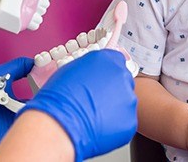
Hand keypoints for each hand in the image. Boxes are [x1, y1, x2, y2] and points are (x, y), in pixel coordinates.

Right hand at [19, 49, 136, 161]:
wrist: (60, 123)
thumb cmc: (59, 97)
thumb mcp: (72, 69)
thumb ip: (90, 69)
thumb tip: (92, 74)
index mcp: (107, 59)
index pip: (116, 61)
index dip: (108, 74)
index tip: (104, 82)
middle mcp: (121, 75)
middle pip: (123, 81)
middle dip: (113, 91)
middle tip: (97, 102)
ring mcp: (128, 98)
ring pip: (125, 103)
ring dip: (114, 108)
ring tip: (95, 117)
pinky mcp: (129, 120)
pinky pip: (125, 122)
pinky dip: (115, 126)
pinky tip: (99, 128)